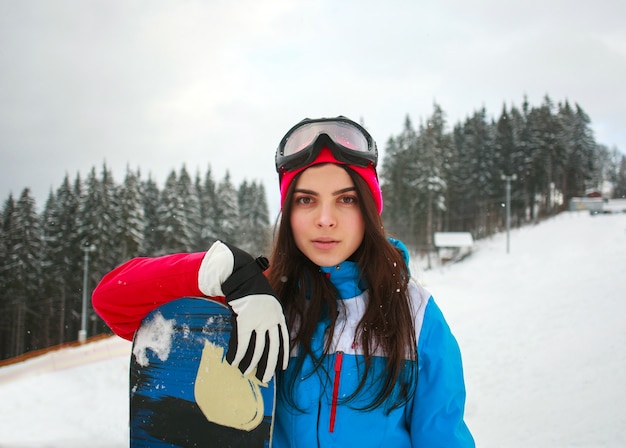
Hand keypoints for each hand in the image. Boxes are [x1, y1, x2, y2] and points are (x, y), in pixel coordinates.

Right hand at [198, 241, 288, 382]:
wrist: (242, 276)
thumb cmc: (252, 289)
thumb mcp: (268, 302)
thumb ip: (269, 316)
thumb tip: (267, 330)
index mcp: (278, 316)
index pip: (283, 340)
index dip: (283, 356)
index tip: (282, 368)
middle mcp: (271, 320)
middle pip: (272, 349)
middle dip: (268, 366)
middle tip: (264, 379)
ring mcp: (259, 321)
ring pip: (257, 349)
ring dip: (251, 364)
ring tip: (246, 373)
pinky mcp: (245, 321)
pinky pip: (242, 343)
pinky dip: (238, 354)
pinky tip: (233, 362)